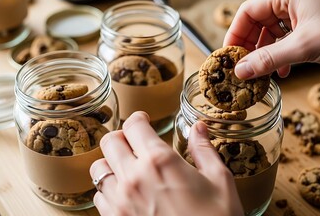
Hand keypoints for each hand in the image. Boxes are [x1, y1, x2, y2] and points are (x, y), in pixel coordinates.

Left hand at [89, 111, 242, 215]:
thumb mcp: (220, 180)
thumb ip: (204, 149)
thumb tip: (198, 127)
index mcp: (160, 161)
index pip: (134, 125)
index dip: (139, 119)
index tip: (144, 121)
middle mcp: (134, 177)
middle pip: (109, 142)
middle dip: (122, 136)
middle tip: (135, 141)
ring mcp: (121, 201)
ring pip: (99, 169)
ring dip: (112, 163)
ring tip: (128, 167)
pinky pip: (99, 197)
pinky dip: (108, 189)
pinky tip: (126, 192)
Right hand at [224, 0, 319, 78]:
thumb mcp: (304, 47)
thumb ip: (268, 59)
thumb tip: (241, 71)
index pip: (248, 11)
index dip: (235, 34)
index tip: (228, 56)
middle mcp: (292, 1)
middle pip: (257, 23)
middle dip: (249, 47)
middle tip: (241, 69)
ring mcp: (302, 14)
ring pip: (270, 34)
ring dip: (264, 54)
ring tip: (260, 74)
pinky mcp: (310, 28)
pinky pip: (285, 41)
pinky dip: (280, 56)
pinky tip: (281, 72)